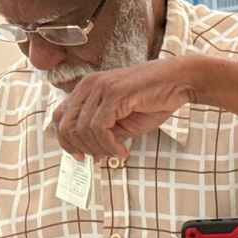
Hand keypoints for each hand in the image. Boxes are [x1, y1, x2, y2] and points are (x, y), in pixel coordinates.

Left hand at [53, 57, 198, 159]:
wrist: (178, 81)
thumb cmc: (153, 100)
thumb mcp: (122, 121)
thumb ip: (103, 134)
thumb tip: (92, 154)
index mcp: (87, 88)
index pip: (60, 118)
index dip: (66, 142)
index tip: (81, 156)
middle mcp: (89, 85)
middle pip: (66, 126)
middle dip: (81, 148)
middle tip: (101, 156)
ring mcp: (100, 88)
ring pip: (82, 130)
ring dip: (99, 149)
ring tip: (118, 152)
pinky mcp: (114, 94)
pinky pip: (99, 128)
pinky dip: (109, 145)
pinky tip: (123, 150)